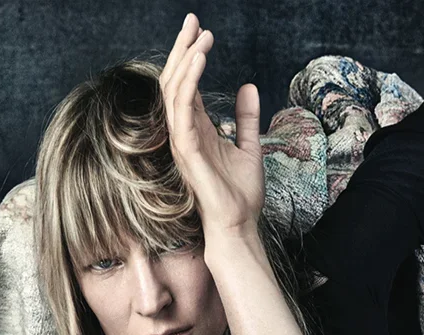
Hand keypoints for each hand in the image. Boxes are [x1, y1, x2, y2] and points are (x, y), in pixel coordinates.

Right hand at [159, 13, 264, 238]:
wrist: (239, 225)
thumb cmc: (240, 195)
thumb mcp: (249, 147)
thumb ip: (246, 119)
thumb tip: (248, 87)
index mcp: (197, 130)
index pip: (187, 86)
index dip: (191, 56)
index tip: (201, 29)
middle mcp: (185, 133)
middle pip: (174, 82)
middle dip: (182, 49)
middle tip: (193, 20)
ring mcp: (182, 142)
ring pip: (173, 91)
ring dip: (186, 60)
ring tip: (202, 36)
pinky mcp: (186, 150)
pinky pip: (181, 110)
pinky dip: (189, 82)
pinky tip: (200, 60)